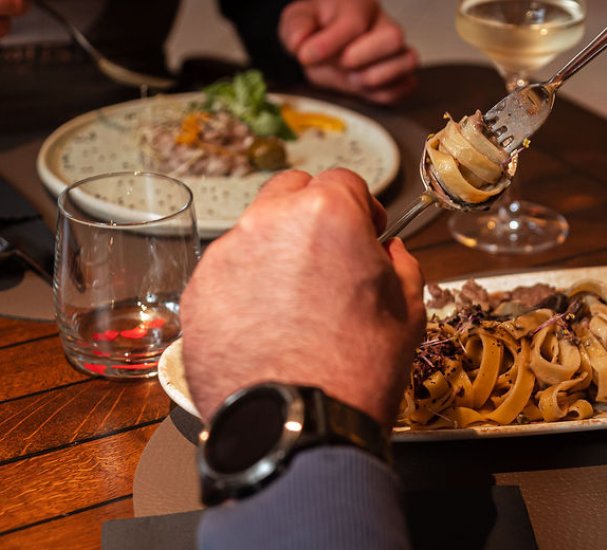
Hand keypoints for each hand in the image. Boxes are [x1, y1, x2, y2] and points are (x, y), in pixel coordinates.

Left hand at [180, 168, 425, 426]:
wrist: (298, 425)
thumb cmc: (355, 370)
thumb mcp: (409, 308)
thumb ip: (401, 264)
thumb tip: (389, 254)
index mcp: (327, 214)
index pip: (344, 180)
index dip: (363, 207)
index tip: (367, 231)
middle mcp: (269, 222)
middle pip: (291, 190)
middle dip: (313, 212)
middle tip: (330, 253)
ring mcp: (226, 256)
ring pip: (255, 231)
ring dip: (278, 250)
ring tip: (297, 299)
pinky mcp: (198, 292)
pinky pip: (227, 272)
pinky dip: (246, 286)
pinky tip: (268, 324)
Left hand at [279, 0, 417, 104]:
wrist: (325, 46)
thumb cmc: (316, 29)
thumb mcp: (296, 19)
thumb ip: (296, 26)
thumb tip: (300, 43)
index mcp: (360, 4)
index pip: (354, 22)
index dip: (329, 43)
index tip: (306, 56)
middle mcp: (385, 24)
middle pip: (394, 37)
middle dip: (360, 58)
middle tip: (339, 64)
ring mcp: (398, 50)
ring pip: (406, 62)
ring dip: (372, 78)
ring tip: (349, 77)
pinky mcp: (402, 75)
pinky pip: (405, 86)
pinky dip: (381, 94)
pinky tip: (361, 88)